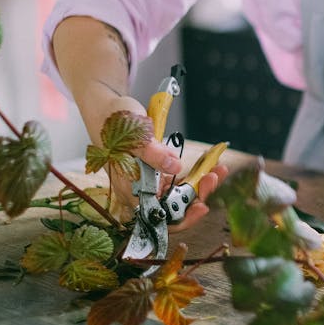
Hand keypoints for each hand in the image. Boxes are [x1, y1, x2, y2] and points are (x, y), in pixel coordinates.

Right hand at [90, 95, 228, 229]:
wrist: (105, 107)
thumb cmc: (112, 122)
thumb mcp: (134, 136)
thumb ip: (153, 154)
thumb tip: (174, 166)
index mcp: (130, 190)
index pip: (158, 217)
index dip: (182, 217)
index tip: (201, 206)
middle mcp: (139, 190)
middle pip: (173, 207)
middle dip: (198, 196)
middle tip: (214, 178)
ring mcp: (148, 182)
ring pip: (179, 194)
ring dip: (200, 184)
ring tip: (218, 170)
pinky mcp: (156, 171)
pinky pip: (179, 179)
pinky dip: (196, 173)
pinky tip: (210, 164)